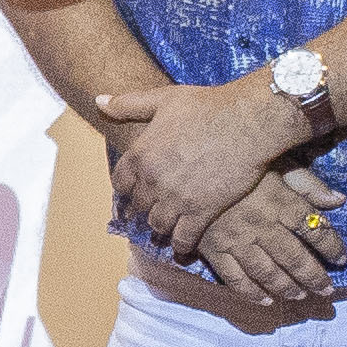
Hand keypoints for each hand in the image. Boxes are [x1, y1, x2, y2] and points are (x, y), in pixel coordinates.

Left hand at [96, 76, 297, 256]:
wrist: (248, 121)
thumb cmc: (208, 106)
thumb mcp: (163, 99)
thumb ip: (128, 104)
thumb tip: (99, 100)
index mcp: (140, 155)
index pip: (121, 182)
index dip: (127, 187)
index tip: (133, 191)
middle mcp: (153, 181)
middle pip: (139, 205)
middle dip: (145, 207)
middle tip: (152, 211)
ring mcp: (176, 199)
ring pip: (157, 224)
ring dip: (161, 226)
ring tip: (167, 228)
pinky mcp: (201, 212)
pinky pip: (183, 239)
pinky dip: (181, 246)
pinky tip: (183, 247)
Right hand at [189, 168, 346, 307]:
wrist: (188, 168)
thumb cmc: (237, 163)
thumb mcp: (277, 163)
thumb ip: (308, 184)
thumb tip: (339, 200)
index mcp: (280, 202)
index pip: (315, 229)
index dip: (332, 246)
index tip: (342, 258)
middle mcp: (262, 226)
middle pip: (295, 258)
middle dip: (314, 277)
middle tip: (327, 290)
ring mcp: (236, 242)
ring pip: (267, 273)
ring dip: (287, 288)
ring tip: (301, 296)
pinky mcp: (213, 250)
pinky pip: (234, 278)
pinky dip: (251, 292)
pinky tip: (265, 300)